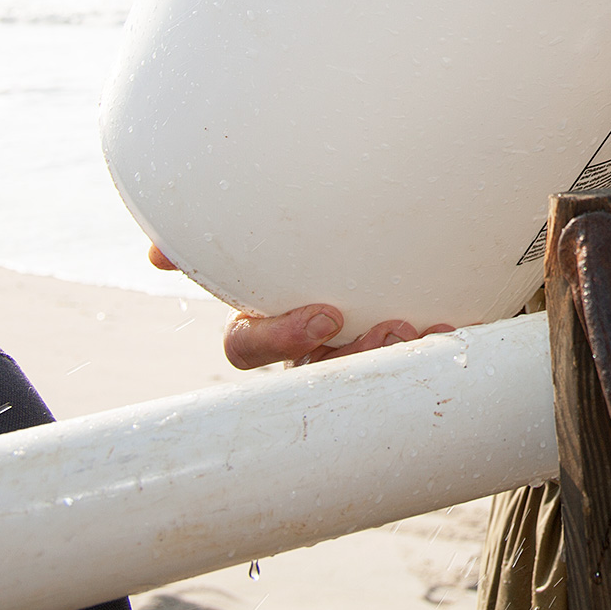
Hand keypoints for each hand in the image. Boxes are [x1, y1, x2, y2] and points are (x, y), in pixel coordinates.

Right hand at [147, 243, 453, 368]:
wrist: (381, 238)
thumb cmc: (308, 244)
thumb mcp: (267, 237)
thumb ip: (216, 236)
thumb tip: (155, 255)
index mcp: (268, 321)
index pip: (252, 348)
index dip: (283, 339)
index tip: (326, 315)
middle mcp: (310, 346)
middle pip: (317, 371)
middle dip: (353, 360)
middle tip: (388, 331)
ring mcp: (355, 352)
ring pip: (368, 373)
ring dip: (397, 355)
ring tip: (423, 330)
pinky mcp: (401, 348)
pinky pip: (416, 363)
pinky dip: (436, 348)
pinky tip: (454, 329)